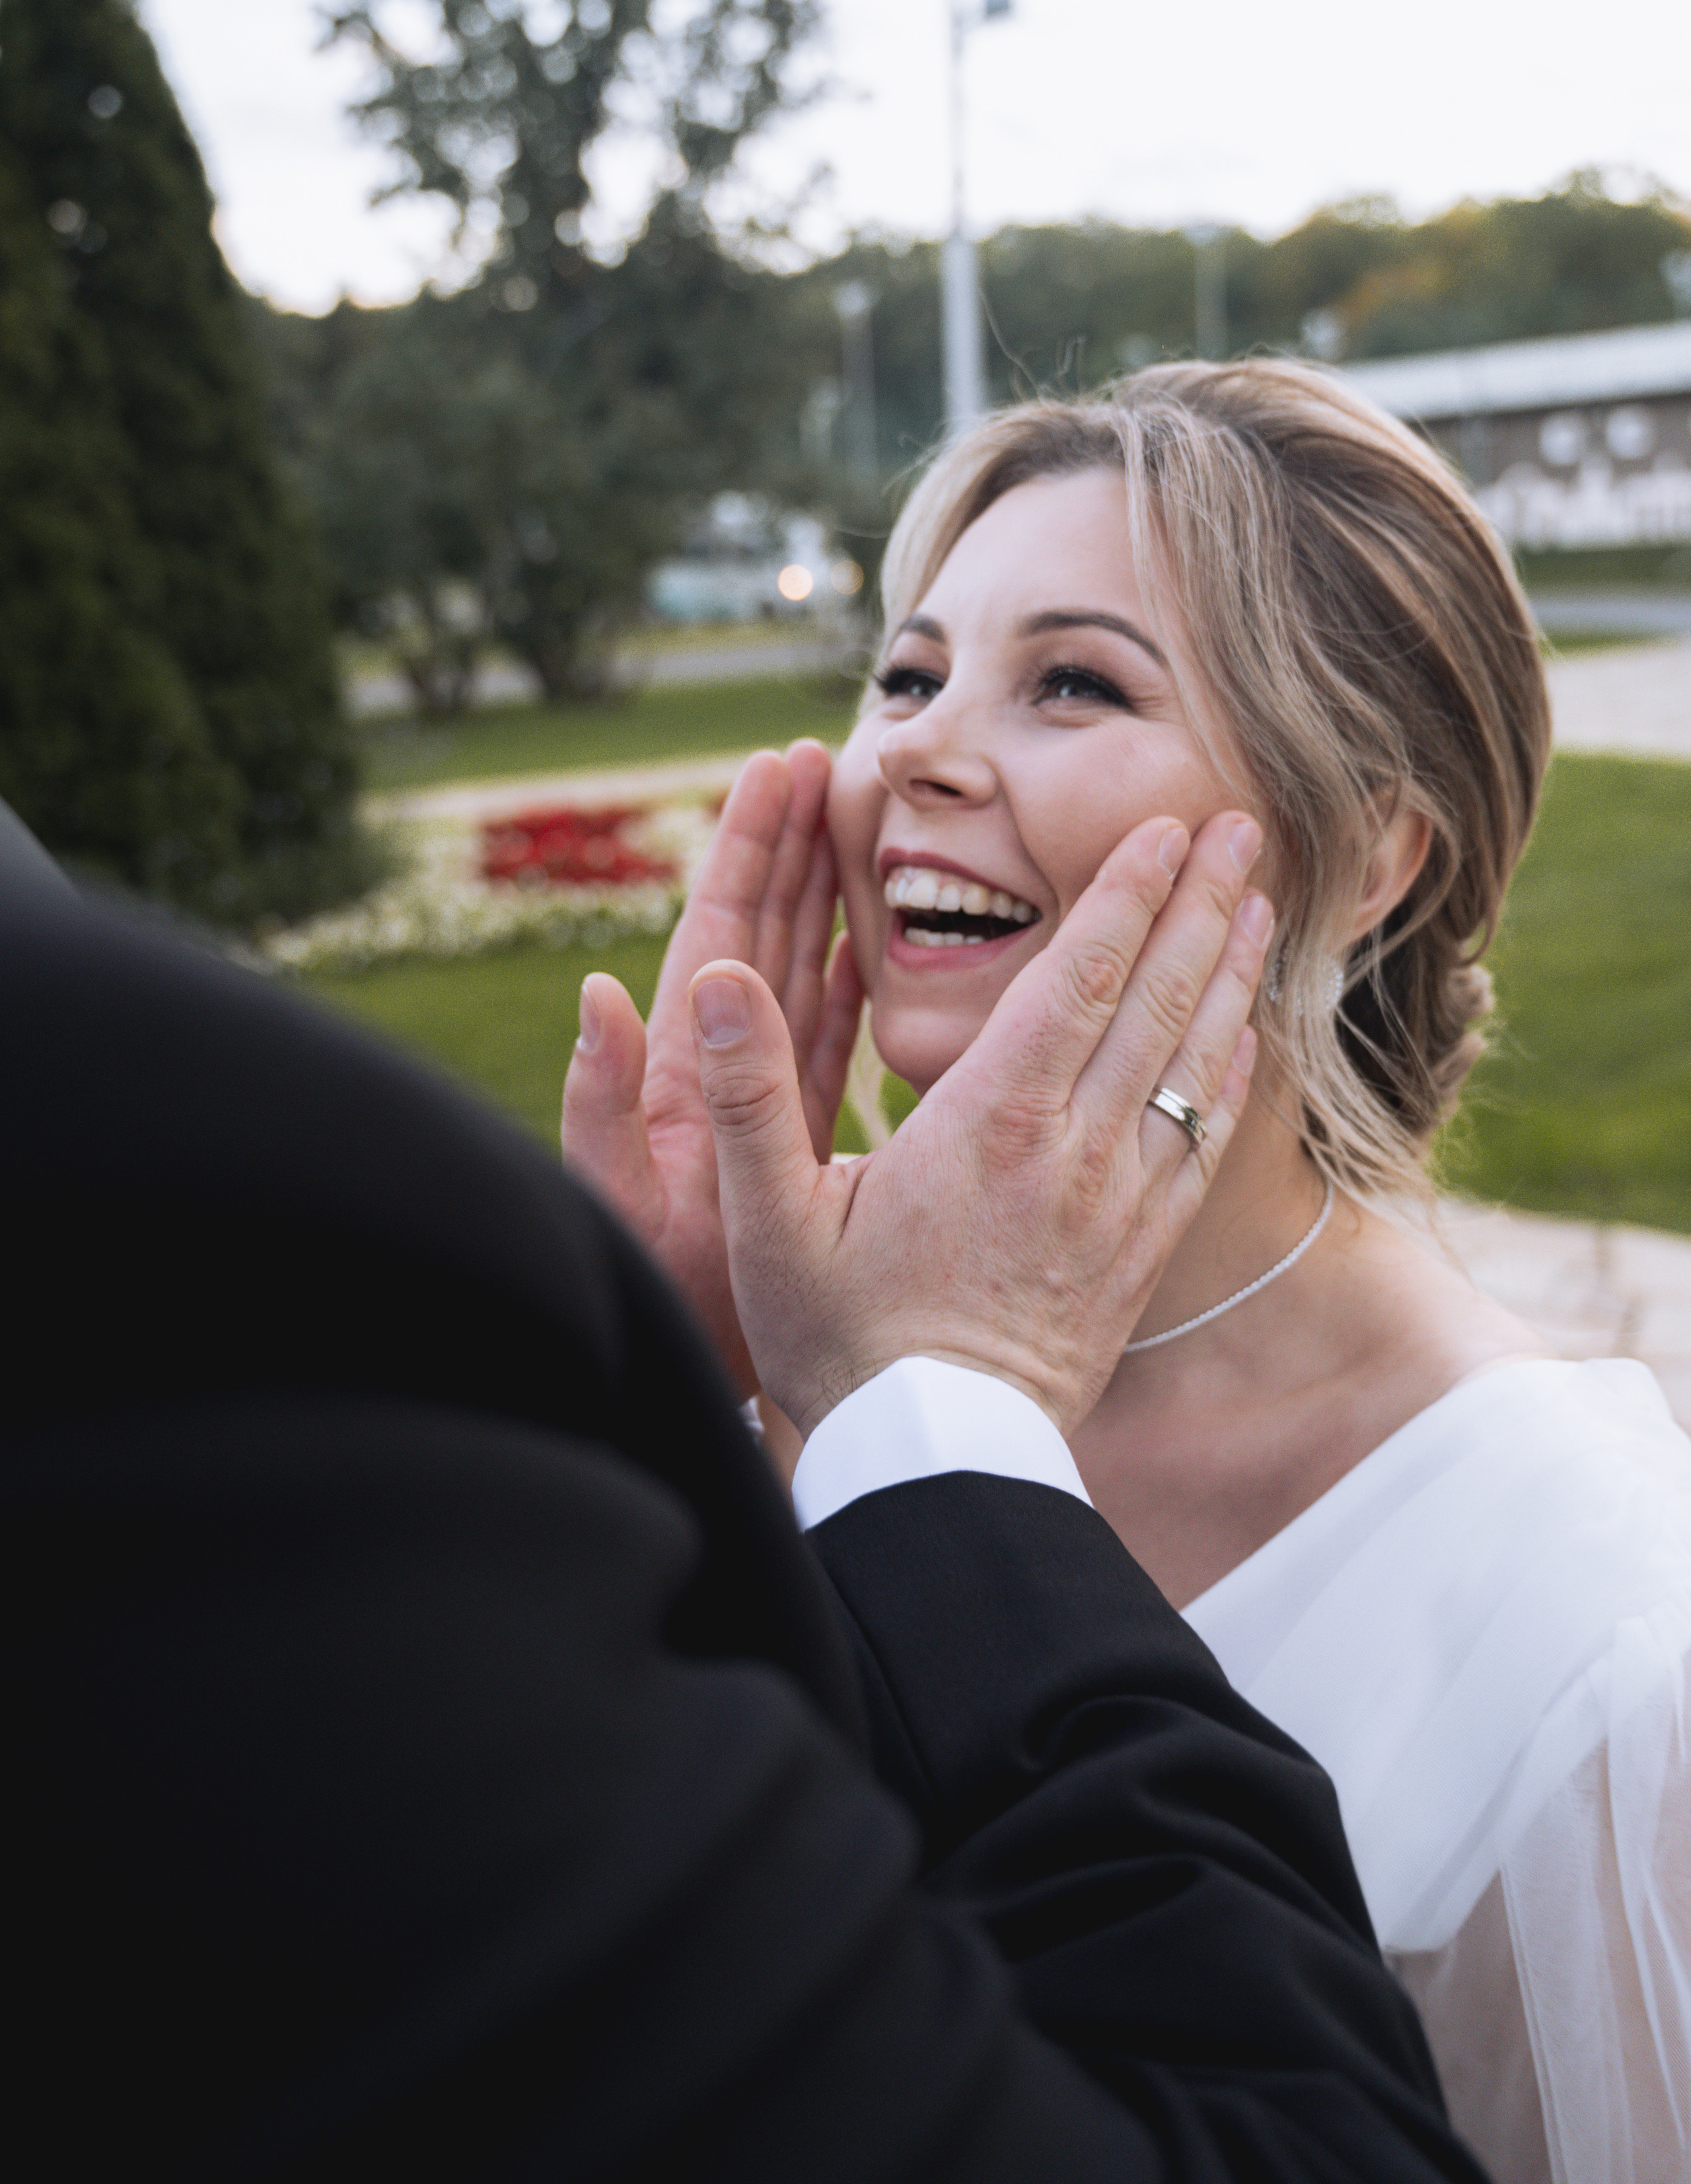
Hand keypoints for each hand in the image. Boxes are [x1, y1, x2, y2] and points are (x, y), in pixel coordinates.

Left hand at [560, 744, 863, 1395]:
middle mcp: (716, 1062)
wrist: (692, 1368)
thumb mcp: (619, 1197)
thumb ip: (599, 1099)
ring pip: (795, 965)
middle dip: (790, 840)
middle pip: (759, 924)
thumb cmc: (652, 1292)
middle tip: (828, 760)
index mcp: (677, 1063)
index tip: (777, 767)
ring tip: (856, 823)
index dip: (745, 843)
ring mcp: (756, 1089)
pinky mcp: (790, 1126)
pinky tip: (873, 939)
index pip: (716, 926)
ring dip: (822, 892)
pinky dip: (846, 975)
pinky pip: (824, 1030)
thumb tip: (595, 991)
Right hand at [687, 812, 1272, 1439]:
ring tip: (1259, 901)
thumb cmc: (841, 1341)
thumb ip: (743, 1094)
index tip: (1162, 825)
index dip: (1125, 893)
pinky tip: (1247, 1032)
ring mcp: (1118, 1201)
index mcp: (988, 1122)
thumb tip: (717, 980)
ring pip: (1193, 1061)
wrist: (936, 1464)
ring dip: (1230, 972)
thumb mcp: (765, 1220)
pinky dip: (1230, 1073)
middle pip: (1156, 999)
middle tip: (1240, 826)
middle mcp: (1071, 1148)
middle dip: (1199, 902)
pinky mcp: (1139, 1250)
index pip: (1077, 978)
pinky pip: (1203, 1141)